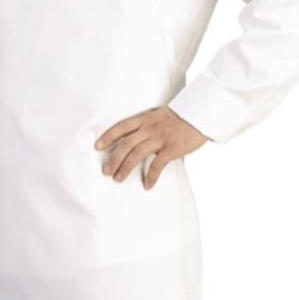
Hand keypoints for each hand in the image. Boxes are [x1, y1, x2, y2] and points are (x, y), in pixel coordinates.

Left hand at [94, 106, 209, 188]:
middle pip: (125, 144)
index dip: (108, 136)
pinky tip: (147, 185)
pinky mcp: (171, 149)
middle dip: (113, 159)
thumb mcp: (159, 115)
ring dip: (125, 168)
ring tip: (118, 179)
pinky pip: (157, 165)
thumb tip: (135, 137)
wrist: (201, 114)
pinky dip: (151, 177)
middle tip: (106, 170)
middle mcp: (149, 128)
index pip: (121, 127)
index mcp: (145, 118)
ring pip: (136, 155)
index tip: (97, 146)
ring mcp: (160, 138)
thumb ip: (147, 125)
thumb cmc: (181, 116)